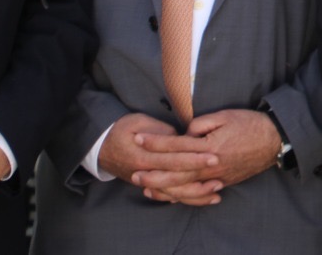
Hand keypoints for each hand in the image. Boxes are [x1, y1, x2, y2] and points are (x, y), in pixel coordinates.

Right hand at [100, 114, 220, 204]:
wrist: (100, 145)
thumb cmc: (123, 129)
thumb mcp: (140, 122)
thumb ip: (163, 132)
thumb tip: (183, 138)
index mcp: (144, 157)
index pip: (174, 158)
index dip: (195, 157)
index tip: (214, 154)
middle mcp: (145, 173)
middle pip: (177, 177)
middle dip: (200, 175)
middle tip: (221, 171)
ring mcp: (146, 182)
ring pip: (174, 193)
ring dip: (197, 193)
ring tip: (218, 190)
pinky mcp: (148, 185)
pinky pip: (169, 196)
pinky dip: (186, 198)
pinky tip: (203, 198)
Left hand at [133, 109, 281, 203]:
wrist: (275, 140)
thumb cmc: (250, 124)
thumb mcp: (226, 116)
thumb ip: (201, 124)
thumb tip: (184, 133)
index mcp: (209, 146)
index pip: (176, 145)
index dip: (155, 142)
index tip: (139, 138)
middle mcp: (210, 165)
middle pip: (175, 171)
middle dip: (152, 172)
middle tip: (133, 172)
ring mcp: (217, 177)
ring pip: (184, 187)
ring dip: (163, 188)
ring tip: (145, 187)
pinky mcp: (223, 183)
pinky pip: (197, 193)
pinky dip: (181, 195)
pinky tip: (169, 196)